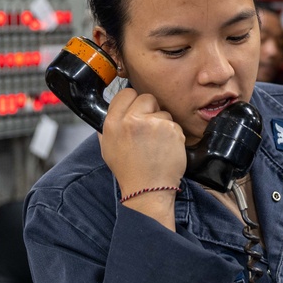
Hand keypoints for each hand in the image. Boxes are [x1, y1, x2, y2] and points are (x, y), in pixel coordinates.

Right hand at [98, 87, 185, 226]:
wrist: (148, 188)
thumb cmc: (129, 170)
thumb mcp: (108, 147)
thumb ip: (110, 125)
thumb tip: (115, 110)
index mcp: (113, 123)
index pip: (125, 93)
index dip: (133, 100)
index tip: (137, 109)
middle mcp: (132, 120)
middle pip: (147, 98)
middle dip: (150, 109)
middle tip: (150, 127)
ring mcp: (153, 124)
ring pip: (163, 112)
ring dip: (163, 124)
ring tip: (157, 143)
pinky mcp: (171, 130)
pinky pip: (175, 124)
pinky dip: (173, 134)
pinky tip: (166, 148)